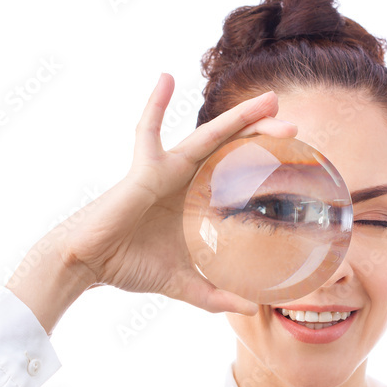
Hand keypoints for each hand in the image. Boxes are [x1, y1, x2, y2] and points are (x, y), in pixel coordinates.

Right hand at [56, 73, 296, 314]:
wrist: (89, 263)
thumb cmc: (129, 266)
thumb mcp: (182, 284)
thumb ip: (215, 296)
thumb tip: (252, 309)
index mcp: (196, 201)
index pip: (238, 178)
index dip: (264, 168)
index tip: (296, 161)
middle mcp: (186, 181)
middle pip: (233, 151)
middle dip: (264, 135)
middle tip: (296, 126)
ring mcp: (167, 171)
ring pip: (209, 136)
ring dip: (239, 117)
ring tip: (269, 99)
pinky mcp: (145, 170)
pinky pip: (147, 131)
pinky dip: (154, 105)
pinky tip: (166, 78)